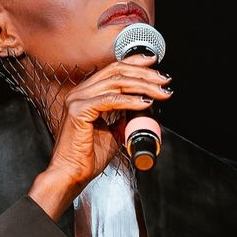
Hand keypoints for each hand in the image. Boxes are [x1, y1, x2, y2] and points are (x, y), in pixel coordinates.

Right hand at [27, 55, 171, 219]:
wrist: (72, 174)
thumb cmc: (87, 156)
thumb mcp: (112, 132)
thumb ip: (123, 117)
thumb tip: (141, 107)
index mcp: (85, 95)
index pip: (112, 70)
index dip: (134, 63)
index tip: (153, 64)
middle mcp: (80, 93)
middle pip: (116, 72)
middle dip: (143, 74)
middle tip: (163, 80)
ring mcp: (78, 100)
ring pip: (116, 83)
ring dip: (142, 85)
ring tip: (160, 92)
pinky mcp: (79, 111)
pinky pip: (110, 100)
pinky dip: (130, 100)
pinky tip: (144, 102)